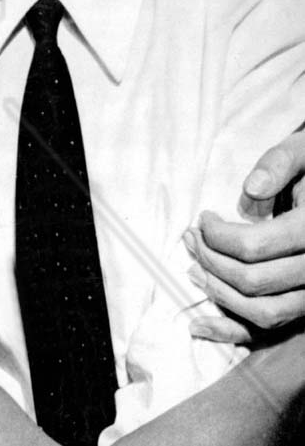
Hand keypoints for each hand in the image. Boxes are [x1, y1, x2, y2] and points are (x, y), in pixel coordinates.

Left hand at [185, 132, 304, 343]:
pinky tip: (197, 327)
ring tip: (193, 269)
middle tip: (190, 238)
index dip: (216, 235)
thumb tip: (250, 190)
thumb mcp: (303, 151)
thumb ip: (278, 164)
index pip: (254, 247)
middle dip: (210, 261)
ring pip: (263, 313)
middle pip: (253, 282)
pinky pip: (272, 331)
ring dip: (219, 295)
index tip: (202, 218)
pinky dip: (232, 333)